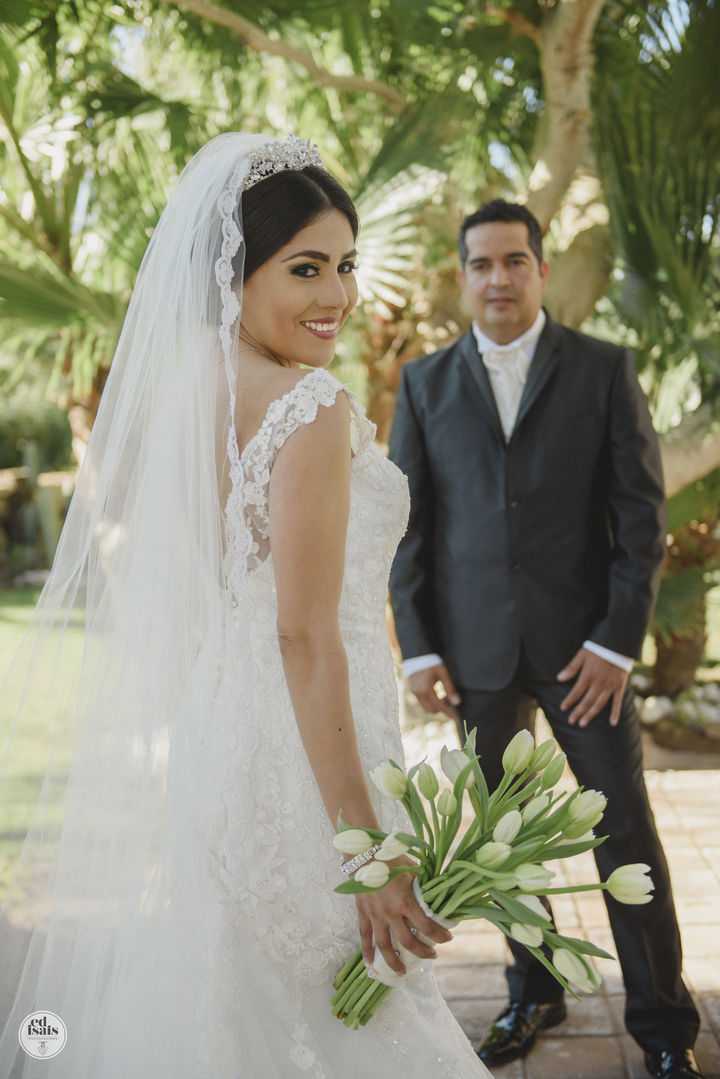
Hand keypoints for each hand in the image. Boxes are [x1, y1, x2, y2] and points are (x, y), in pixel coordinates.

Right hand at [355, 860, 452, 975]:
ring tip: (403, 973)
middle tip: (432, 955)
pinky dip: (367, 951)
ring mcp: (375, 914)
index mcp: (405, 900)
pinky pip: (364, 936)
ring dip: (394, 961)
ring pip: (385, 945)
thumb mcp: (413, 870)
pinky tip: (371, 963)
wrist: (364, 853)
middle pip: (408, 941)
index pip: (426, 926)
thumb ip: (425, 885)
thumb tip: (441, 894)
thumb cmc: (392, 859)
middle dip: (423, 952)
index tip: (448, 938)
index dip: (440, 935)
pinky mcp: (363, 912)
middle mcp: (390, 911)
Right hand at [408, 663, 460, 718]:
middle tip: (449, 701)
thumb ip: (450, 689)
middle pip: (432, 710)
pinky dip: (430, 702)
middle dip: (441, 709)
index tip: (456, 719)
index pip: (440, 706)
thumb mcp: (443, 674)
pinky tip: (436, 694)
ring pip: (426, 708)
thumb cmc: (432, 664)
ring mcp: (415, 693)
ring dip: (435, 707)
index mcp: (427, 689)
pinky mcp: (413, 692)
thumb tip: (457, 703)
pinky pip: (422, 703)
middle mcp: (419, 693)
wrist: (417, 656)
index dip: (449, 713)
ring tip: (442, 697)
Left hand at [557, 647, 628, 727]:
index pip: (576, 692)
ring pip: (599, 704)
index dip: (569, 701)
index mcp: (588, 675)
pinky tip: (612, 723)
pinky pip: (618, 702)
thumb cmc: (598, 648)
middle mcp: (599, 683)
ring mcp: (610, 686)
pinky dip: (615, 713)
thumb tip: (559, 678)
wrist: (618, 643)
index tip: (562, 708)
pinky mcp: (620, 686)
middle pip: (587, 701)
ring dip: (591, 715)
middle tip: (571, 721)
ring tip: (583, 724)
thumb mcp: (582, 654)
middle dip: (578, 712)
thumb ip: (571, 667)